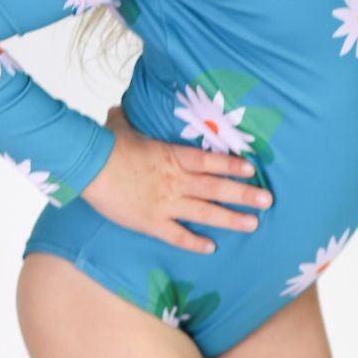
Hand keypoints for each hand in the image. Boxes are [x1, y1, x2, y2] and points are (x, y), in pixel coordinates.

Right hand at [81, 104, 271, 252]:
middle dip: (244, 195)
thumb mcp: (121, 126)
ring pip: (206, 213)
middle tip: (267, 201)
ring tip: (252, 224)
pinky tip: (211, 247)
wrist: (89, 168)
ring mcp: (166, 203)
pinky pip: (178, 235)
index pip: (211, 161)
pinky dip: (195, 242)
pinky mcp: (151, 222)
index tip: (252, 170)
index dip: (233, 166)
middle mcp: (177, 181)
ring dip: (231, 219)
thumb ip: (126, 119)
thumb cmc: (106, 144)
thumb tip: (117, 109)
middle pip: (217, 189)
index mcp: (173, 156)